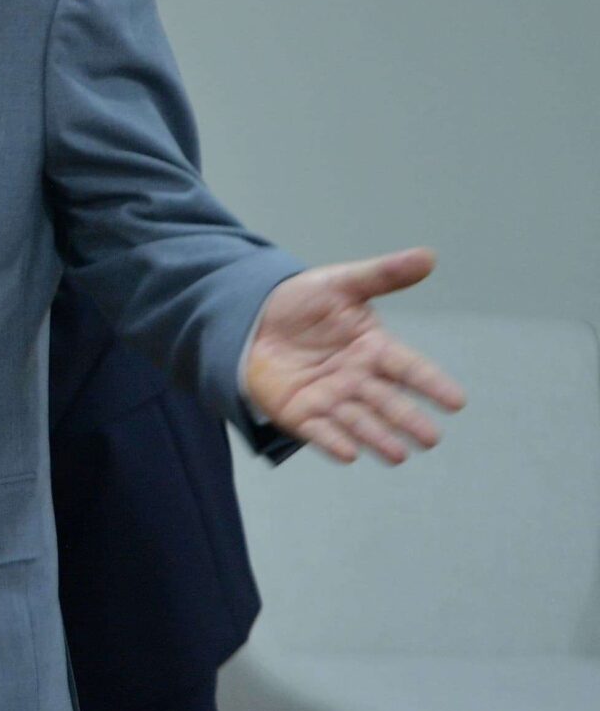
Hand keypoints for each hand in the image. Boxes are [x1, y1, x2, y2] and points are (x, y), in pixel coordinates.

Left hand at [243, 247, 466, 462]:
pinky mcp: (300, 413)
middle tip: (431, 438)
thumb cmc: (304, 302)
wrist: (253, 317)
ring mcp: (330, 398)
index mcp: (374, 348)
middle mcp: (358, 378)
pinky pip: (319, 431)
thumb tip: (428, 256)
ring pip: (359, 422)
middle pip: (388, 401)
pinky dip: (333, 442)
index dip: (431, 383)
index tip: (457, 401)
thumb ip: (383, 275)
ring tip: (398, 454)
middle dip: (408, 420)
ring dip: (378, 438)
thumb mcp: (341, 283)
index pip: (408, 367)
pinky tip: (349, 454)